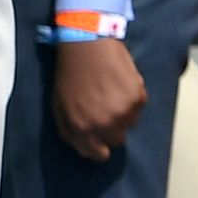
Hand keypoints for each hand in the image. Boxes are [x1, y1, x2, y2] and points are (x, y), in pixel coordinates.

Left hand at [50, 37, 144, 160]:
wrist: (86, 43)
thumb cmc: (70, 74)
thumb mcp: (59, 106)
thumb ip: (70, 132)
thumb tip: (85, 149)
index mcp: (82, 128)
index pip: (99, 154)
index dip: (100, 148)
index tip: (100, 140)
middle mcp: (104, 124)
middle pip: (117, 140)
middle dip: (111, 128)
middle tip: (104, 108)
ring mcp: (123, 111)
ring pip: (130, 123)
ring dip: (123, 113)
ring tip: (110, 92)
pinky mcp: (138, 97)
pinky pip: (139, 107)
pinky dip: (132, 98)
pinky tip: (120, 83)